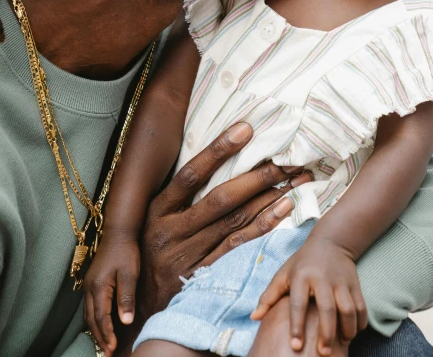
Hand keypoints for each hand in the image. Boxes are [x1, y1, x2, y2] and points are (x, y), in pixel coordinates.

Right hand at [83, 229, 140, 355]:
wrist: (118, 232)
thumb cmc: (126, 252)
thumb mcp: (129, 274)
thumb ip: (126, 297)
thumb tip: (126, 321)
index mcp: (99, 287)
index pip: (101, 318)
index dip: (107, 335)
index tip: (113, 350)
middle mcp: (90, 288)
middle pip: (92, 320)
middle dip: (99, 338)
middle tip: (107, 354)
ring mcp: (88, 285)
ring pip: (88, 315)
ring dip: (95, 331)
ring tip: (104, 346)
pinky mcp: (91, 283)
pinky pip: (89, 307)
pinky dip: (94, 320)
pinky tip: (100, 326)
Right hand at [132, 123, 309, 328]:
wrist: (136, 304)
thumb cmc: (150, 250)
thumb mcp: (152, 218)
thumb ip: (177, 193)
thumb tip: (212, 154)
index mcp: (157, 210)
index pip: (191, 174)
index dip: (218, 150)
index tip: (245, 129)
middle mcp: (171, 232)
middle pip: (221, 199)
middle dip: (257, 176)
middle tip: (286, 158)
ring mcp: (188, 257)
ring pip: (235, 222)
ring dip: (268, 198)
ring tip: (295, 179)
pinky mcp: (204, 277)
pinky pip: (239, 248)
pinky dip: (264, 226)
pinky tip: (284, 208)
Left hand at [251, 237, 367, 354]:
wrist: (330, 242)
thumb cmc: (302, 263)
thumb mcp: (283, 274)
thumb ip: (269, 296)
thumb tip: (254, 317)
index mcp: (301, 276)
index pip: (298, 303)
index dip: (297, 326)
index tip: (296, 346)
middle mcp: (322, 278)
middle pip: (327, 308)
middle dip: (327, 333)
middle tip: (323, 353)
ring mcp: (340, 280)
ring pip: (348, 308)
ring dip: (347, 329)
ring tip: (341, 344)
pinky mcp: (354, 283)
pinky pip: (361, 306)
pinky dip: (360, 322)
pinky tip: (354, 333)